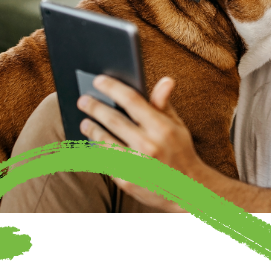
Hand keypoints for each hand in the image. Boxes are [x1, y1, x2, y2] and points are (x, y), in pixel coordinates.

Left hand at [78, 76, 202, 211]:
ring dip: (93, 130)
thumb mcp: (177, 126)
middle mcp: (148, 145)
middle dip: (95, 107)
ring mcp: (136, 165)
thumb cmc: (181, 153)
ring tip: (86, 123)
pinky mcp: (127, 181)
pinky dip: (98, 152)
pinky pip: (106, 162)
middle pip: (113, 120)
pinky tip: (94, 146)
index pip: (132, 100)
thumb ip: (164, 104)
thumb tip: (166, 80)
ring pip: (105, 142)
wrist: (188, 190)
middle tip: (83, 100)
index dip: (113, 88)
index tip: (99, 81)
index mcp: (162, 128)